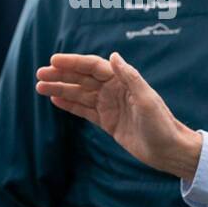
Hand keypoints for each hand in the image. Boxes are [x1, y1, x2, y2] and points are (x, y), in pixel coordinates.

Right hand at [36, 52, 202, 179]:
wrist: (168, 150)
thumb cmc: (162, 124)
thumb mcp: (146, 100)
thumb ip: (130, 77)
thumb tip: (114, 56)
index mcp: (123, 81)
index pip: (93, 67)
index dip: (73, 63)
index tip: (54, 61)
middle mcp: (114, 90)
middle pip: (82, 79)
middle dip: (61, 75)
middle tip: (39, 74)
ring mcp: (109, 106)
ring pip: (79, 94)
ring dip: (60, 89)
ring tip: (40, 87)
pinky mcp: (107, 122)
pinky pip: (84, 110)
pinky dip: (69, 105)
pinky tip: (55, 100)